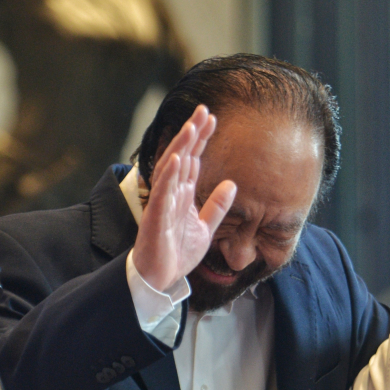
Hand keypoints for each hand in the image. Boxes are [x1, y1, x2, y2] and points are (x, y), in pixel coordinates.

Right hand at [132, 105, 236, 291]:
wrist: (161, 278)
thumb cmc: (177, 253)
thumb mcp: (205, 228)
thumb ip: (217, 207)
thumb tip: (232, 185)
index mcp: (183, 195)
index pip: (193, 159)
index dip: (201, 139)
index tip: (212, 118)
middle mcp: (171, 194)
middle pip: (182, 157)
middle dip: (192, 134)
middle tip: (203, 110)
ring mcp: (162, 204)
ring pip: (171, 169)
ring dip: (181, 147)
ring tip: (191, 127)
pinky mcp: (156, 218)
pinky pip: (162, 193)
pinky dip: (169, 175)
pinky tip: (177, 159)